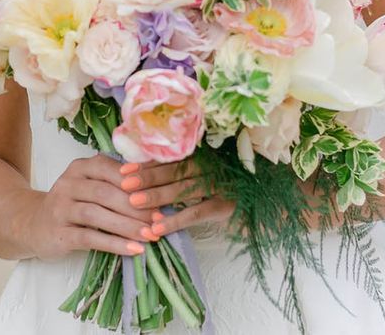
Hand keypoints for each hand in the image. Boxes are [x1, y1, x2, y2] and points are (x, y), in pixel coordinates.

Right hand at [25, 154, 159, 259]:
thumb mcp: (89, 186)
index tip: (158, 193)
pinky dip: (114, 244)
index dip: (135, 181)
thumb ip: (114, 182)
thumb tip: (154, 190)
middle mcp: (68, 184)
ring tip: (150, 235)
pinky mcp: (58, 233)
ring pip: (97, 215)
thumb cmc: (71, 204)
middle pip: (106, 193)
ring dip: (127, 226)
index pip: (109, 169)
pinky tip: (133, 249)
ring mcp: (60, 208)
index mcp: (80, 167)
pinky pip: (90, 238)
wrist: (33, 225)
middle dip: (136, 206)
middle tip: (158, 218)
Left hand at [118, 160, 234, 237]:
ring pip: (184, 188)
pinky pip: (197, 212)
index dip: (147, 164)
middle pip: (175, 170)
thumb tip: (144, 173)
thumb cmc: (226, 187)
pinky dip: (176, 220)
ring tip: (135, 202)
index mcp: (203, 155)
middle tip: (124, 184)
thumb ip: (181, 170)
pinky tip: (157, 228)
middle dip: (148, 177)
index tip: (124, 169)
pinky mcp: (225, 206)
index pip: (171, 158)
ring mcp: (220, 184)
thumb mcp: (205, 173)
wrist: (261, 201)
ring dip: (158, 195)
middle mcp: (211, 166)